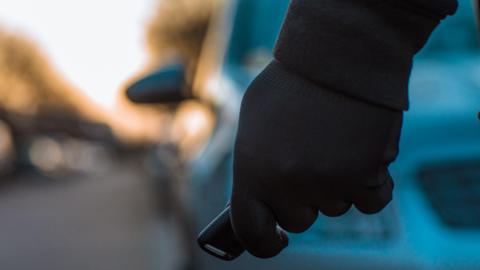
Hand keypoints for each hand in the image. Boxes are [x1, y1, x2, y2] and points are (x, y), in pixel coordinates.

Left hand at [230, 60, 402, 257]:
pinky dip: (371, 184)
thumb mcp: (252, 121)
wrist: (336, 55)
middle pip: (299, 219)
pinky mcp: (365, 176)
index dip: (263, 243)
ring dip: (336, 184)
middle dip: (303, 197)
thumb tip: (258, 195)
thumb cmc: (290, 84)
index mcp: (252, 170)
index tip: (276, 239)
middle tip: (308, 159)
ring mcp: (327, 183)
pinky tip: (364, 156)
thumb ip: (253, 164)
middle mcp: (287, 184)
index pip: (252, 232)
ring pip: (336, 207)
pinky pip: (372, 202)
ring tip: (333, 142)